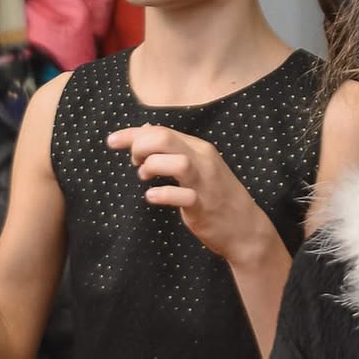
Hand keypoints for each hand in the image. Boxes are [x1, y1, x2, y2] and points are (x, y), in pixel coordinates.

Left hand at [107, 123, 272, 263]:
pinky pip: (182, 196)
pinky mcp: (203, 206)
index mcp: (199, 148)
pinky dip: (162, 195)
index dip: (132, 134)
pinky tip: (152, 197)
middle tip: (133, 162)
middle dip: (140, 147)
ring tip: (144, 177)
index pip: (161, 130)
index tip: (112, 141)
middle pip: (165, 139)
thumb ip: (172, 148)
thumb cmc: (216, 196)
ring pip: (177, 162)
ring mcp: (205, 183)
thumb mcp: (197, 165)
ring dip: (153, 167)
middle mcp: (203, 160)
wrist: (245, 228)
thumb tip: (145, 129)